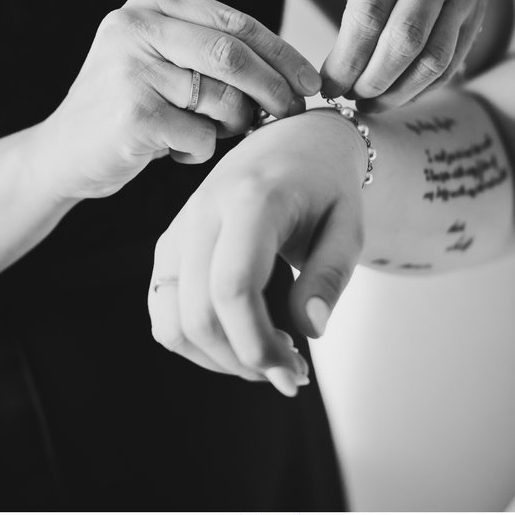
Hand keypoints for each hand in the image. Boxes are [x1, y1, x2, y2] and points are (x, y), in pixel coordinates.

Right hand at [31, 0, 320, 199]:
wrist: (62, 154)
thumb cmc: (128, 108)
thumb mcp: (163, 60)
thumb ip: (213, 52)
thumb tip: (295, 76)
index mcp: (149, 1)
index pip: (236, 22)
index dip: (282, 54)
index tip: (311, 82)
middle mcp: (135, 26)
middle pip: (234, 55)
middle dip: (274, 89)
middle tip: (292, 113)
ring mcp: (130, 69)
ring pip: (223, 99)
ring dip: (233, 126)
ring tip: (211, 133)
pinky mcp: (131, 116)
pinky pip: (201, 137)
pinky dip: (200, 152)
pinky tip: (174, 151)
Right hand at [148, 110, 366, 396]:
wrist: (293, 142)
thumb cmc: (326, 186)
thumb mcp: (349, 226)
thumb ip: (331, 276)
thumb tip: (310, 330)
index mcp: (250, 199)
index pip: (233, 287)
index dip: (258, 343)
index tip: (294, 370)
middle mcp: (203, 213)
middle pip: (199, 314)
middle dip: (244, 362)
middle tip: (291, 372)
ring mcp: (178, 231)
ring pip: (171, 322)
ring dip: (218, 360)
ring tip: (268, 358)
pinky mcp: (168, 248)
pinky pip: (164, 314)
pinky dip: (197, 343)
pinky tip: (241, 340)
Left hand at [322, 0, 499, 108]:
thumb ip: (359, 6)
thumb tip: (344, 71)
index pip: (369, 15)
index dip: (346, 59)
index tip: (329, 84)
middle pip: (405, 40)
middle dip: (372, 80)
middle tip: (349, 97)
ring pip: (434, 58)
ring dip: (398, 93)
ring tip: (370, 103)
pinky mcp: (477, 13)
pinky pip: (451, 62)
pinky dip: (422, 88)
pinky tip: (398, 95)